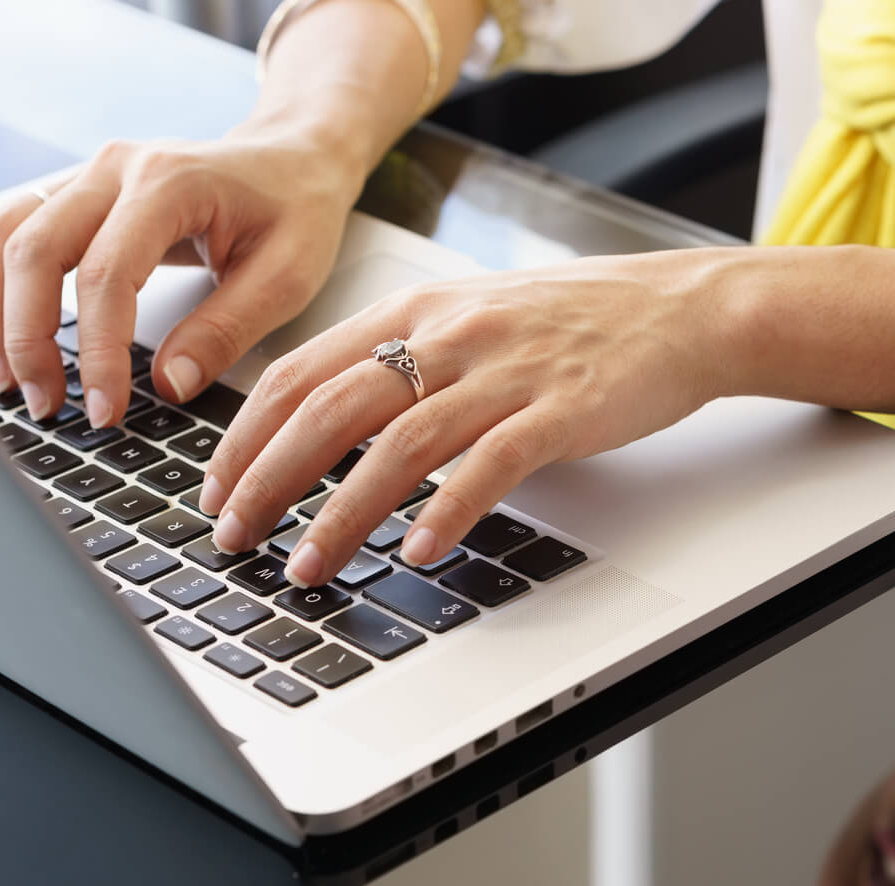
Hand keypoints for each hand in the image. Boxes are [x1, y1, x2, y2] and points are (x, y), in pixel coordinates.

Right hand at [0, 128, 364, 429]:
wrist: (292, 157)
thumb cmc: (295, 211)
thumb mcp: (287, 277)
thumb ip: (226, 331)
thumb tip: (169, 386)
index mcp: (169, 183)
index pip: (105, 274)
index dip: (97, 352)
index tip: (105, 412)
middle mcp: (115, 169)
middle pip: (32, 249)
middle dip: (28, 337)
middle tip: (46, 406)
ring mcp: (88, 176)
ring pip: (3, 234)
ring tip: (7, 381)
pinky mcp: (76, 194)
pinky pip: (12, 232)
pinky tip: (0, 342)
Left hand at [201, 250, 736, 586]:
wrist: (679, 310)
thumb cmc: (571, 325)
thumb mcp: (467, 321)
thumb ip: (396, 361)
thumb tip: (319, 423)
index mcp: (412, 311)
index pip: (300, 373)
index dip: (244, 436)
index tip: (215, 490)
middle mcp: (447, 336)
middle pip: (330, 409)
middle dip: (268, 480)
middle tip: (234, 537)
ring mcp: (502, 373)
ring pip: (397, 445)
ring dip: (341, 513)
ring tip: (307, 566)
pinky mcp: (557, 411)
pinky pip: (488, 465)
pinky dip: (445, 511)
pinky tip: (416, 551)